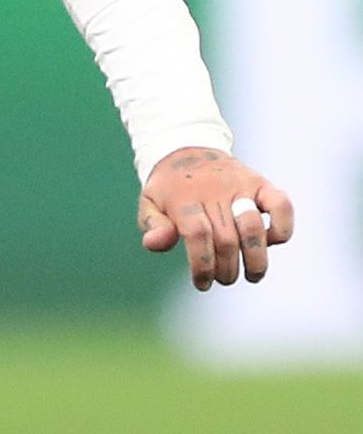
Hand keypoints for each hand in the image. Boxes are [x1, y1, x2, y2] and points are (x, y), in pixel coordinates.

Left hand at [139, 146, 293, 290]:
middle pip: (226, 238)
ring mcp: (241, 186)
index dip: (203, 264)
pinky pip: (281, 204)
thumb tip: (156, 244)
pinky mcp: (262, 183)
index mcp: (184, 198)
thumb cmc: (169, 187)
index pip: (198, 235)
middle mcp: (215, 191)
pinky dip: (282, 227)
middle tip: (224, 279)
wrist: (189, 149)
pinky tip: (272, 242)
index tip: (203, 284)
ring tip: (252, 275)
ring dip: (256, 258)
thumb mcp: (150, 202)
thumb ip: (152, 225)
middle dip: (227, 268)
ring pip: (253, 226)